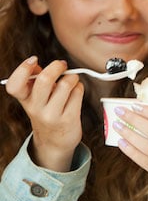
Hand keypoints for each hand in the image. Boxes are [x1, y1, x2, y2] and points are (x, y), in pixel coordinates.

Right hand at [5, 56, 83, 171]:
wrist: (55, 141)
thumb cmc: (47, 111)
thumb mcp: (36, 98)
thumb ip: (35, 80)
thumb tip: (37, 64)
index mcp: (25, 100)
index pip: (15, 85)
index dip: (22, 69)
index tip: (34, 59)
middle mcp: (36, 109)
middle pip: (45, 80)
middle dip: (57, 67)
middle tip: (62, 65)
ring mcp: (52, 115)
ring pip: (65, 85)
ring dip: (72, 77)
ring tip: (72, 80)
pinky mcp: (69, 118)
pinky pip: (78, 93)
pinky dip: (79, 87)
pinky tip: (76, 91)